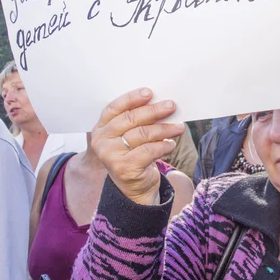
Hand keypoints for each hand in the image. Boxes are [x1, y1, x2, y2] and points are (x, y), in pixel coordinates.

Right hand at [92, 88, 184, 204]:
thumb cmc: (134, 154)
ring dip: (164, 129)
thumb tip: (161, 103)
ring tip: (179, 128)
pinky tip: (171, 144)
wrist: (134, 187)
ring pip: (142, 134)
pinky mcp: (124, 168)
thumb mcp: (130, 135)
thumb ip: (137, 120)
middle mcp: (102, 141)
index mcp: (101, 128)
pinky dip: (163, 146)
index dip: (132, 98)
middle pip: (130, 119)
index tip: (149, 92)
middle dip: (154, 111)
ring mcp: (111, 155)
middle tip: (171, 106)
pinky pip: (149, 151)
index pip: (114, 108)